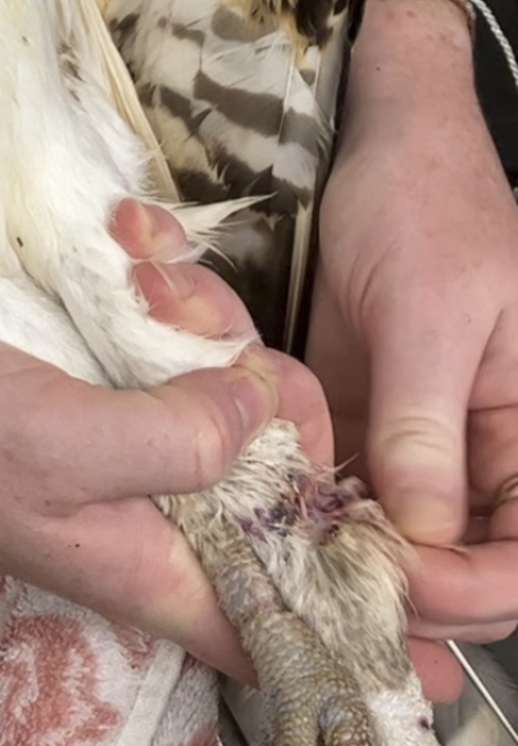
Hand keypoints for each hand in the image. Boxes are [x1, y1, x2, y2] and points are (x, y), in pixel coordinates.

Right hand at [0, 201, 330, 683]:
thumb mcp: (57, 443)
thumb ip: (176, 442)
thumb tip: (266, 419)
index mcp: (156, 571)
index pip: (291, 626)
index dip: (370, 618)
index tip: (432, 571)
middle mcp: (158, 521)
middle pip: (282, 481)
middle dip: (273, 395)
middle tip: (202, 322)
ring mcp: (130, 451)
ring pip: (235, 401)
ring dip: (208, 325)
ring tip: (140, 265)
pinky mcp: (102, 392)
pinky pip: (176, 353)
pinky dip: (167, 299)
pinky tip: (129, 248)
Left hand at [309, 0, 517, 698]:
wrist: (388, 144)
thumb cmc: (426, 209)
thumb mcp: (428, 311)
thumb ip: (424, 422)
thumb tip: (424, 533)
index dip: (467, 594)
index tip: (395, 584)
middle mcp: (481, 455)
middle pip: (460, 572)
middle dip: (402, 601)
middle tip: (324, 595)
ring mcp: (418, 444)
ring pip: (394, 546)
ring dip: (344, 567)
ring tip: (287, 576)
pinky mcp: (360, 422)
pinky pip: (342, 493)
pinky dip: (308, 515)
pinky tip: (265, 521)